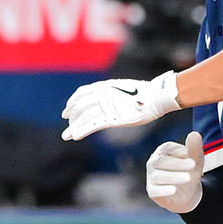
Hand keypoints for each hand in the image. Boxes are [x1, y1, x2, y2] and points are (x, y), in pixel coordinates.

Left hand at [61, 70, 180, 140]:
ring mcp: (106, 105)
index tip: (67, 110)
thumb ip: (111, 93)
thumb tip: (106, 98)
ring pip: (84, 117)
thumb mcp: (122, 88)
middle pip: (80, 106)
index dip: (72, 102)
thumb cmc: (143, 93)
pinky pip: (93, 125)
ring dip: (73, 127)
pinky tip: (76, 137)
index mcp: (104, 86)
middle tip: (67, 125)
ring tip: (66, 136)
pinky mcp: (112, 117)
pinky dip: (82, 130)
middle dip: (71, 116)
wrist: (155, 96)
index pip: (82, 93)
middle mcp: (102, 94)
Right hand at [146, 131, 203, 212]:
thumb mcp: (195, 160)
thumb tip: (194, 134)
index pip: (168, 148)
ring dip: (174, 177)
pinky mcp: (151, 191)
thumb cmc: (189, 172)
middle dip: (178, 164)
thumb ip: (195, 148)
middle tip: (193, 165)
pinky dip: (163, 190)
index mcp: (163, 151)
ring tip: (188, 178)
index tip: (191, 155)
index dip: (180, 151)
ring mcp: (151, 176)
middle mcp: (154, 162)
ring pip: (158, 176)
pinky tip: (173, 190)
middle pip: (162, 161)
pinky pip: (155, 190)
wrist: (187, 194)